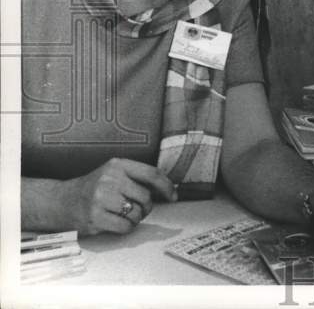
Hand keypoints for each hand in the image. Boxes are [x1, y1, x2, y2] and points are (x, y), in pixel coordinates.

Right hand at [56, 158, 176, 235]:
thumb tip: (168, 190)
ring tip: (124, 215)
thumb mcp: (113, 174)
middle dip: (146, 207)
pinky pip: (125, 227)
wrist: (60, 202)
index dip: (166, 186)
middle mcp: (110, 179)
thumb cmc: (93, 188)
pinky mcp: (95, 218)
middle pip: (146, 197)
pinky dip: (126, 228)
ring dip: (136, 218)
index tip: (173, 196)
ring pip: (137, 213)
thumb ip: (137, 178)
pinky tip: (116, 222)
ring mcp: (101, 199)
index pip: (151, 174)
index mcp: (117, 165)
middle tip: (138, 209)